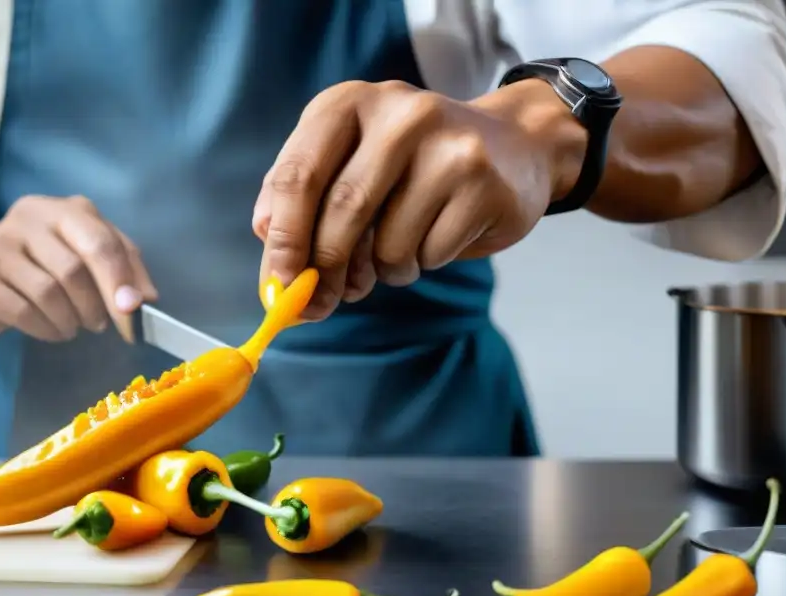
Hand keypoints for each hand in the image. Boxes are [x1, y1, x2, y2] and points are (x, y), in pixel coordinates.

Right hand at [0, 195, 156, 341]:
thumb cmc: (36, 261)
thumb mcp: (82, 252)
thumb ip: (122, 267)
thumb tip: (147, 299)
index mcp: (62, 210)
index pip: (100, 242)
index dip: (121, 281)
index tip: (133, 313)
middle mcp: (27, 220)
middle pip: (74, 270)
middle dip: (95, 306)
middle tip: (99, 323)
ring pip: (49, 295)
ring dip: (70, 321)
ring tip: (71, 326)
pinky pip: (24, 313)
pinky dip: (46, 330)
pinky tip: (50, 329)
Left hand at [253, 79, 585, 318]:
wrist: (510, 149)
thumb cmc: (409, 169)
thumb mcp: (346, 166)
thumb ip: (302, 207)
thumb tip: (275, 273)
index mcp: (347, 103)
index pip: (298, 176)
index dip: (283, 240)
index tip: (277, 288)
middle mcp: (398, 113)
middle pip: (343, 211)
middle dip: (325, 270)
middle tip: (319, 302)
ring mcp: (448, 144)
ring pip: (388, 243)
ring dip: (381, 270)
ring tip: (395, 251)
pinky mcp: (483, 183)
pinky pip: (429, 255)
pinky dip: (421, 264)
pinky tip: (435, 238)